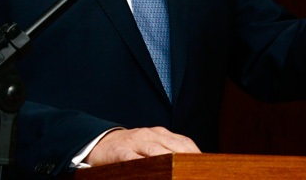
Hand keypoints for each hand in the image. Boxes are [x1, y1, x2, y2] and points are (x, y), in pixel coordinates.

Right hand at [85, 126, 200, 165]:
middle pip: (172, 146)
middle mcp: (149, 135)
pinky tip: (150, 172)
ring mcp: (135, 142)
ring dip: (168, 162)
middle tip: (194, 172)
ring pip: (155, 151)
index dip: (195, 153)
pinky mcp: (120, 152)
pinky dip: (142, 164)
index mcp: (160, 133)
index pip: (183, 141)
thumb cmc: (131, 147)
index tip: (205, 165)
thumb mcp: (152, 144)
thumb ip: (168, 151)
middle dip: (186, 159)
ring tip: (178, 173)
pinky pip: (132, 158)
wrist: (100, 141)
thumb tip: (190, 164)